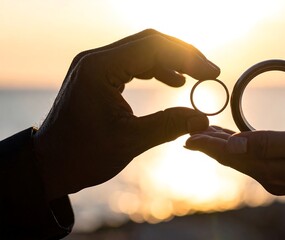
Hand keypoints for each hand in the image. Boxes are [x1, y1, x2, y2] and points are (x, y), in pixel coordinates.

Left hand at [34, 29, 219, 200]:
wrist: (49, 165)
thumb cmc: (82, 155)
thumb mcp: (130, 141)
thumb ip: (169, 125)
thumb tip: (203, 118)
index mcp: (99, 69)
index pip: (153, 48)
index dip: (187, 58)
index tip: (212, 72)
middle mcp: (95, 59)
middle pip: (150, 42)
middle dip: (182, 55)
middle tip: (208, 72)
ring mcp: (96, 65)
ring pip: (143, 50)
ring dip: (171, 61)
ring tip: (194, 77)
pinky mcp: (98, 74)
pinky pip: (134, 62)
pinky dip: (157, 69)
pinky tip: (173, 81)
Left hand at [185, 126, 284, 238]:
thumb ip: (267, 144)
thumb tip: (231, 146)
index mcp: (271, 170)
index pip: (230, 156)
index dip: (207, 145)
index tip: (187, 135)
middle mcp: (271, 177)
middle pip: (233, 159)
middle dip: (211, 146)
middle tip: (191, 133)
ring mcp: (281, 177)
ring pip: (244, 158)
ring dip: (226, 146)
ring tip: (210, 135)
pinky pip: (258, 158)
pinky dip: (244, 148)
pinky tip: (243, 141)